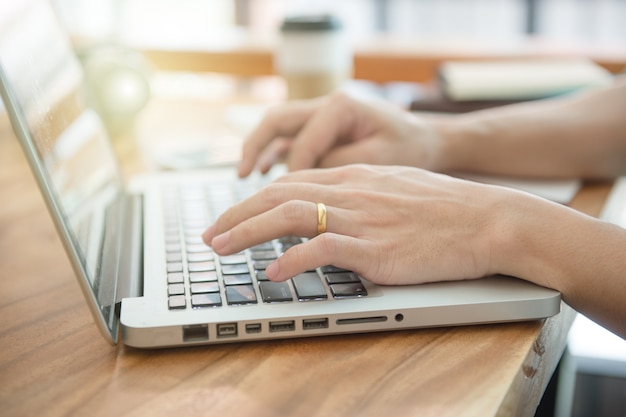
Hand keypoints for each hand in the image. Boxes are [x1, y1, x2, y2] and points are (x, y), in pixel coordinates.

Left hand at [204, 164, 522, 285]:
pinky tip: (274, 272)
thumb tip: (329, 213)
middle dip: (237, 214)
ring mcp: (362, 219)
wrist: (487, 219)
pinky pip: (324, 248)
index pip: (291, 182)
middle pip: (279, 194)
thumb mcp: (394, 189)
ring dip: (249, 231)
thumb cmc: (446, 209)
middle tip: (211, 234)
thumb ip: (358, 197)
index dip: (254, 200)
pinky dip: (293, 259)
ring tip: (221, 248)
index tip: (233, 215)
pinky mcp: (377, 248)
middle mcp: (351, 192)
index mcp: (354, 177)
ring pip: (291, 215)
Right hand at [237, 92, 443, 177]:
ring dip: (259, 149)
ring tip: (243, 176)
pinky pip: (290, 138)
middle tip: (241, 176)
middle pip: (277, 122)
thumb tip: (305, 183)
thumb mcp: (381, 159)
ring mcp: (322, 115)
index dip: (292, 176)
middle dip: (255, 149)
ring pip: (278, 127)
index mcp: (341, 106)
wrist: (427, 139)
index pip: (303, 142)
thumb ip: (340, 167)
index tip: (283, 206)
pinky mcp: (323, 128)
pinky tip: (264, 173)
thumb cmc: (409, 148)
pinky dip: (275, 154)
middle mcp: (326, 104)